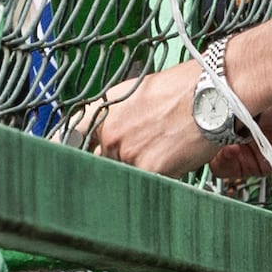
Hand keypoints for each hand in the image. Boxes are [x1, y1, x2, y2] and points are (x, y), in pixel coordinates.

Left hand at [78, 67, 224, 177]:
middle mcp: (109, 131)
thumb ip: (119, 114)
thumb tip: (111, 132)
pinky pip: (148, 182)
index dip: (65, 149)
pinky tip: (176, 157)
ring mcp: (126, 152)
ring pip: (126, 173)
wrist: (211, 94)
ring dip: (142, 169)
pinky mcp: (147, 168)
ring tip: (166, 149)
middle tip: (141, 155)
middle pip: (101, 160)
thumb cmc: (185, 89)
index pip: (72, 135)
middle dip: (117, 162)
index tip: (60, 160)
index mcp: (105, 108)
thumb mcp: (140, 92)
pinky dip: (162, 176)